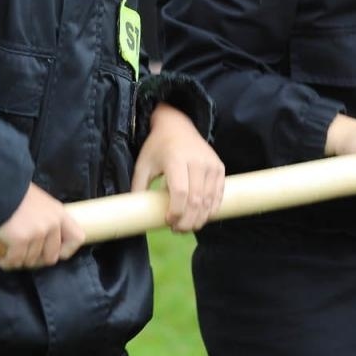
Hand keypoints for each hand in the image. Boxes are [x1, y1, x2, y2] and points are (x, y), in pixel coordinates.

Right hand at [0, 183, 85, 270]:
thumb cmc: (13, 193)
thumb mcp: (38, 202)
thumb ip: (44, 218)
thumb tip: (42, 239)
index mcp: (59, 213)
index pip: (77, 238)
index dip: (65, 250)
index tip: (51, 252)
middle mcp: (52, 223)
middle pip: (51, 257)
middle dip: (35, 260)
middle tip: (23, 255)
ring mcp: (37, 232)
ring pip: (30, 261)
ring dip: (18, 260)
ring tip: (8, 253)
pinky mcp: (21, 239)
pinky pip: (14, 261)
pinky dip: (5, 262)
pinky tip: (0, 257)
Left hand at [132, 104, 225, 232]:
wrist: (177, 126)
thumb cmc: (157, 147)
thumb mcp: (143, 165)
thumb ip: (138, 188)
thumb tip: (136, 215)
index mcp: (176, 159)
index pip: (180, 192)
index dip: (176, 211)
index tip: (168, 221)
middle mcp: (197, 161)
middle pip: (196, 199)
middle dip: (188, 220)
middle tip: (178, 230)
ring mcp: (211, 164)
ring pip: (209, 199)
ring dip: (200, 218)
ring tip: (188, 227)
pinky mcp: (220, 167)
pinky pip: (218, 194)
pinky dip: (211, 209)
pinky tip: (201, 217)